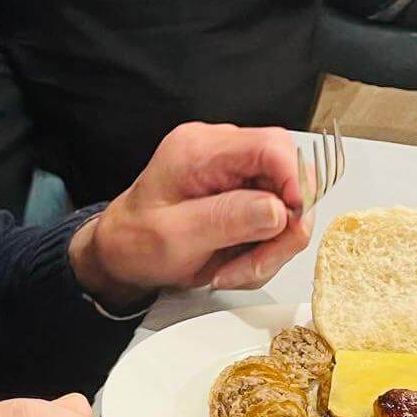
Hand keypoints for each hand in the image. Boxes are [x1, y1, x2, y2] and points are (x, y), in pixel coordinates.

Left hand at [70, 123, 311, 305]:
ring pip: (289, 207)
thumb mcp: (175, 236)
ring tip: (231, 270)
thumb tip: (279, 209)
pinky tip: (233, 264)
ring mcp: (235, 174)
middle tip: (252, 264)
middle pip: (289, 178)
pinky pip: (277, 223)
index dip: (295, 182)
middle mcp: (221, 153)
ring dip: (271, 248)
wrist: (121, 255)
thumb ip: (227, 219)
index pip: (271, 146)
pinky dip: (264, 251)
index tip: (291, 222)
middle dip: (281, 230)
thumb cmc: (135, 241)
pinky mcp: (243, 196)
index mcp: (199, 150)